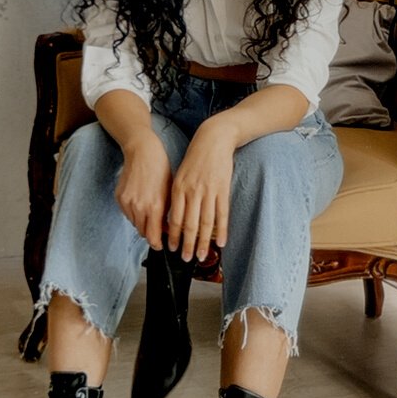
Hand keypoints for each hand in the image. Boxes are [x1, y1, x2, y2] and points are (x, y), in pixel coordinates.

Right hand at [113, 138, 170, 245]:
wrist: (142, 152)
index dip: (157, 244)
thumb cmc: (161, 168)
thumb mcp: (170, 192)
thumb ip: (168, 212)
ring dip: (143, 223)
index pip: (153, 236)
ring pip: (135, 223)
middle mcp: (139, 207)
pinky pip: (127, 213)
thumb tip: (168, 228)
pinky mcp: (119, 198)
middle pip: (143, 233)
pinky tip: (141, 204)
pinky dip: (134, 213)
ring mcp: (127, 203)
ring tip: (150, 214)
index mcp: (155, 207)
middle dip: (151, 234)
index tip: (161, 246)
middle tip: (158, 230)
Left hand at [166, 121, 236, 261]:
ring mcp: (209, 191)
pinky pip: (222, 214)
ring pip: (206, 223)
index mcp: (178, 189)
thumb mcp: (180, 175)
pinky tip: (221, 243)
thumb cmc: (196, 158)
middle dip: (187, 244)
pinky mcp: (223, 190)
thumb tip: (175, 218)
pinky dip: (222, 230)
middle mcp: (192, 192)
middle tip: (186, 258)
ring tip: (202, 255)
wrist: (213, 139)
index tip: (173, 248)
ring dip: (203, 242)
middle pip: (189, 225)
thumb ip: (178, 195)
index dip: (174, 236)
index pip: (175, 219)